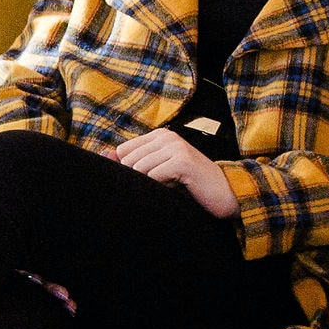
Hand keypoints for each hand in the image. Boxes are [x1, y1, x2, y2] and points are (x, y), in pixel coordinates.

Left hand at [111, 127, 235, 218]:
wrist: (225, 193)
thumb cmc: (190, 185)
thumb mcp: (159, 171)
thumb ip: (131, 162)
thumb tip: (102, 154)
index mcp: (159, 135)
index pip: (123, 151)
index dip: (130, 170)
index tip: (151, 179)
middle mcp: (167, 136)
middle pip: (128, 160)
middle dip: (139, 179)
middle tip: (163, 185)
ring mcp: (175, 146)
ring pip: (139, 169)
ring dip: (151, 185)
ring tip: (172, 186)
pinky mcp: (181, 161)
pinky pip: (153, 177)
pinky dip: (160, 188)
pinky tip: (177, 188)